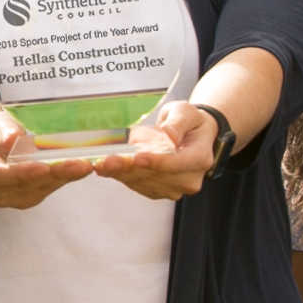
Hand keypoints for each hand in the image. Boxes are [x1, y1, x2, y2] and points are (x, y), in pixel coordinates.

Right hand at [0, 104, 91, 209]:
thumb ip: (3, 128)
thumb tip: (13, 140)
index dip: (21, 172)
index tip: (43, 166)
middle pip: (23, 184)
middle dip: (54, 174)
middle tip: (79, 164)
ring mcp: (6, 197)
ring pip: (37, 190)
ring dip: (62, 178)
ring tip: (83, 166)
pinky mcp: (23, 199)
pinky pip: (44, 191)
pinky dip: (61, 180)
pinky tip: (77, 170)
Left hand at [91, 97, 223, 201]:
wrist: (190, 135)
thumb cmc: (190, 123)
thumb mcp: (186, 112)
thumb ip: (177, 123)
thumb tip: (168, 135)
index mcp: (200, 158)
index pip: (178, 163)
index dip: (157, 162)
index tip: (138, 158)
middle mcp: (189, 178)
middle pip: (155, 175)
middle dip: (129, 167)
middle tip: (107, 160)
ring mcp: (174, 187)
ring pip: (143, 182)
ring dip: (120, 173)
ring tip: (103, 162)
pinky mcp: (159, 190)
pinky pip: (137, 184)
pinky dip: (120, 176)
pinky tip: (106, 167)